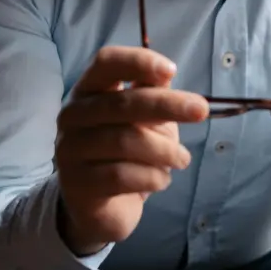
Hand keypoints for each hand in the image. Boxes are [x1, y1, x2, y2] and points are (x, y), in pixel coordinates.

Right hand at [55, 46, 208, 255]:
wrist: (102, 207)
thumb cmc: (127, 153)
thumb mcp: (145, 120)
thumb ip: (152, 95)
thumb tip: (166, 72)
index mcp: (89, 89)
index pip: (106, 62)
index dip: (138, 61)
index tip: (172, 70)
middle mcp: (72, 115)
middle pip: (122, 103)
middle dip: (167, 105)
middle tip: (201, 111)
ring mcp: (70, 149)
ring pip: (124, 141)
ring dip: (164, 150)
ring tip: (182, 159)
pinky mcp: (76, 184)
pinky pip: (121, 176)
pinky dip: (151, 177)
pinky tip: (161, 180)